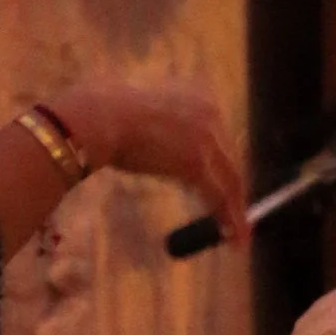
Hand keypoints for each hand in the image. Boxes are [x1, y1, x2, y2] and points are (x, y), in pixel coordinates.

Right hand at [52, 82, 248, 242]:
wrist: (96, 117)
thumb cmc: (101, 111)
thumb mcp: (141, 110)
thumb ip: (156, 122)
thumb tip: (152, 138)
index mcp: (198, 96)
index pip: (219, 137)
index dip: (221, 163)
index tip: (220, 180)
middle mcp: (210, 114)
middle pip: (229, 158)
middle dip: (232, 188)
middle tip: (233, 212)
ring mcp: (206, 139)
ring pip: (229, 179)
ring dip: (234, 210)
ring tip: (239, 234)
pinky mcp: (196, 164)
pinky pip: (218, 196)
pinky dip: (228, 218)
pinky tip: (234, 238)